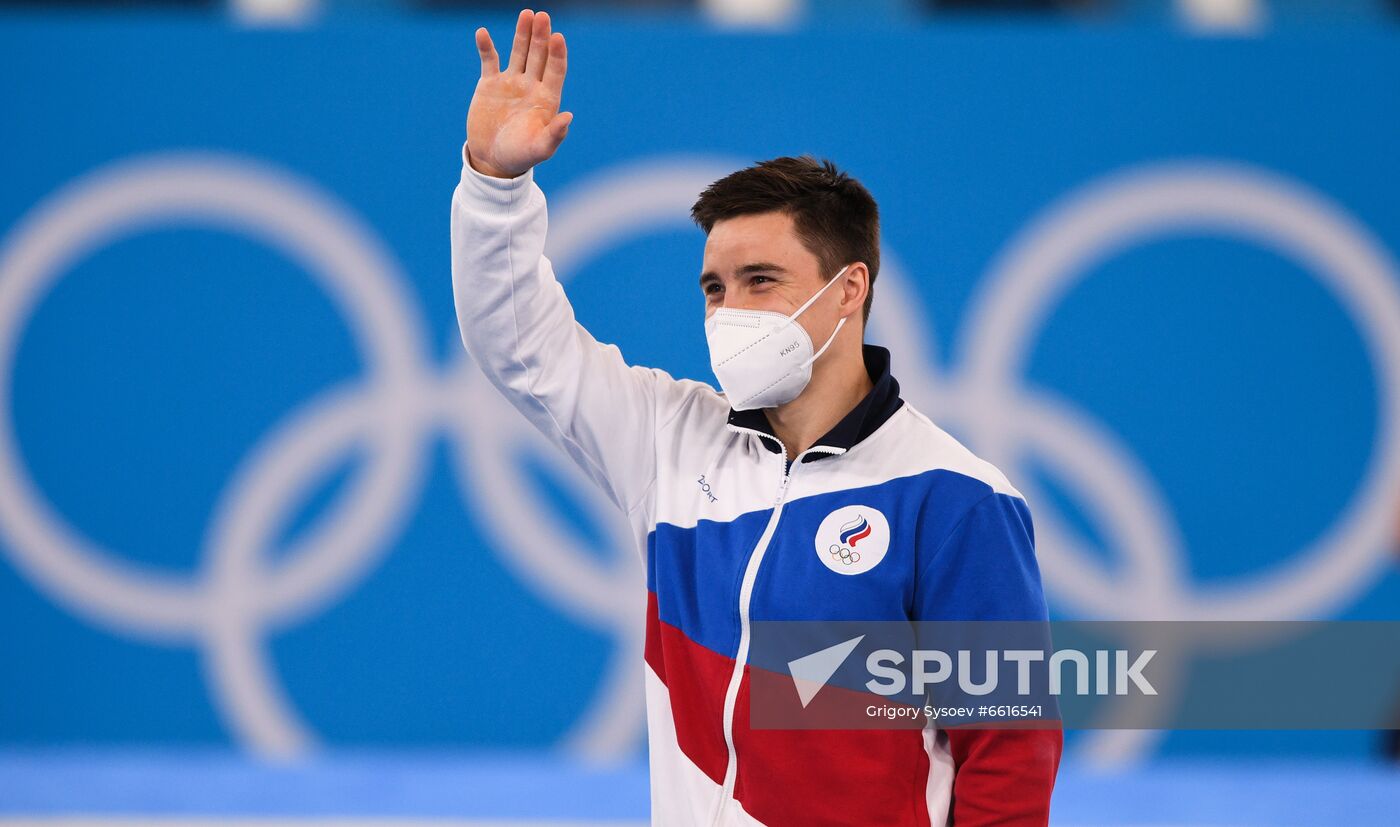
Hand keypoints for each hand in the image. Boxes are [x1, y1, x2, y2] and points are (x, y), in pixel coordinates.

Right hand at [466, 9, 572, 178]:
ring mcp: (511, 82)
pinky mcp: (489, 84)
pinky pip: (488, 60)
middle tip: (542, 16)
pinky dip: (486, 47)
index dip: (557, 54)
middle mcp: (531, 86)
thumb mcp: (539, 149)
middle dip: (541, 36)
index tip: (558, 37)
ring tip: (526, 14)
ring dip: (522, 33)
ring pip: (519, 52)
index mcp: (547, 98)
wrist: (492, 161)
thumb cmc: (520, 157)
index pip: (556, 70)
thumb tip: (569, 117)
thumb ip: (554, 134)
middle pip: (539, 55)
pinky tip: (482, 33)